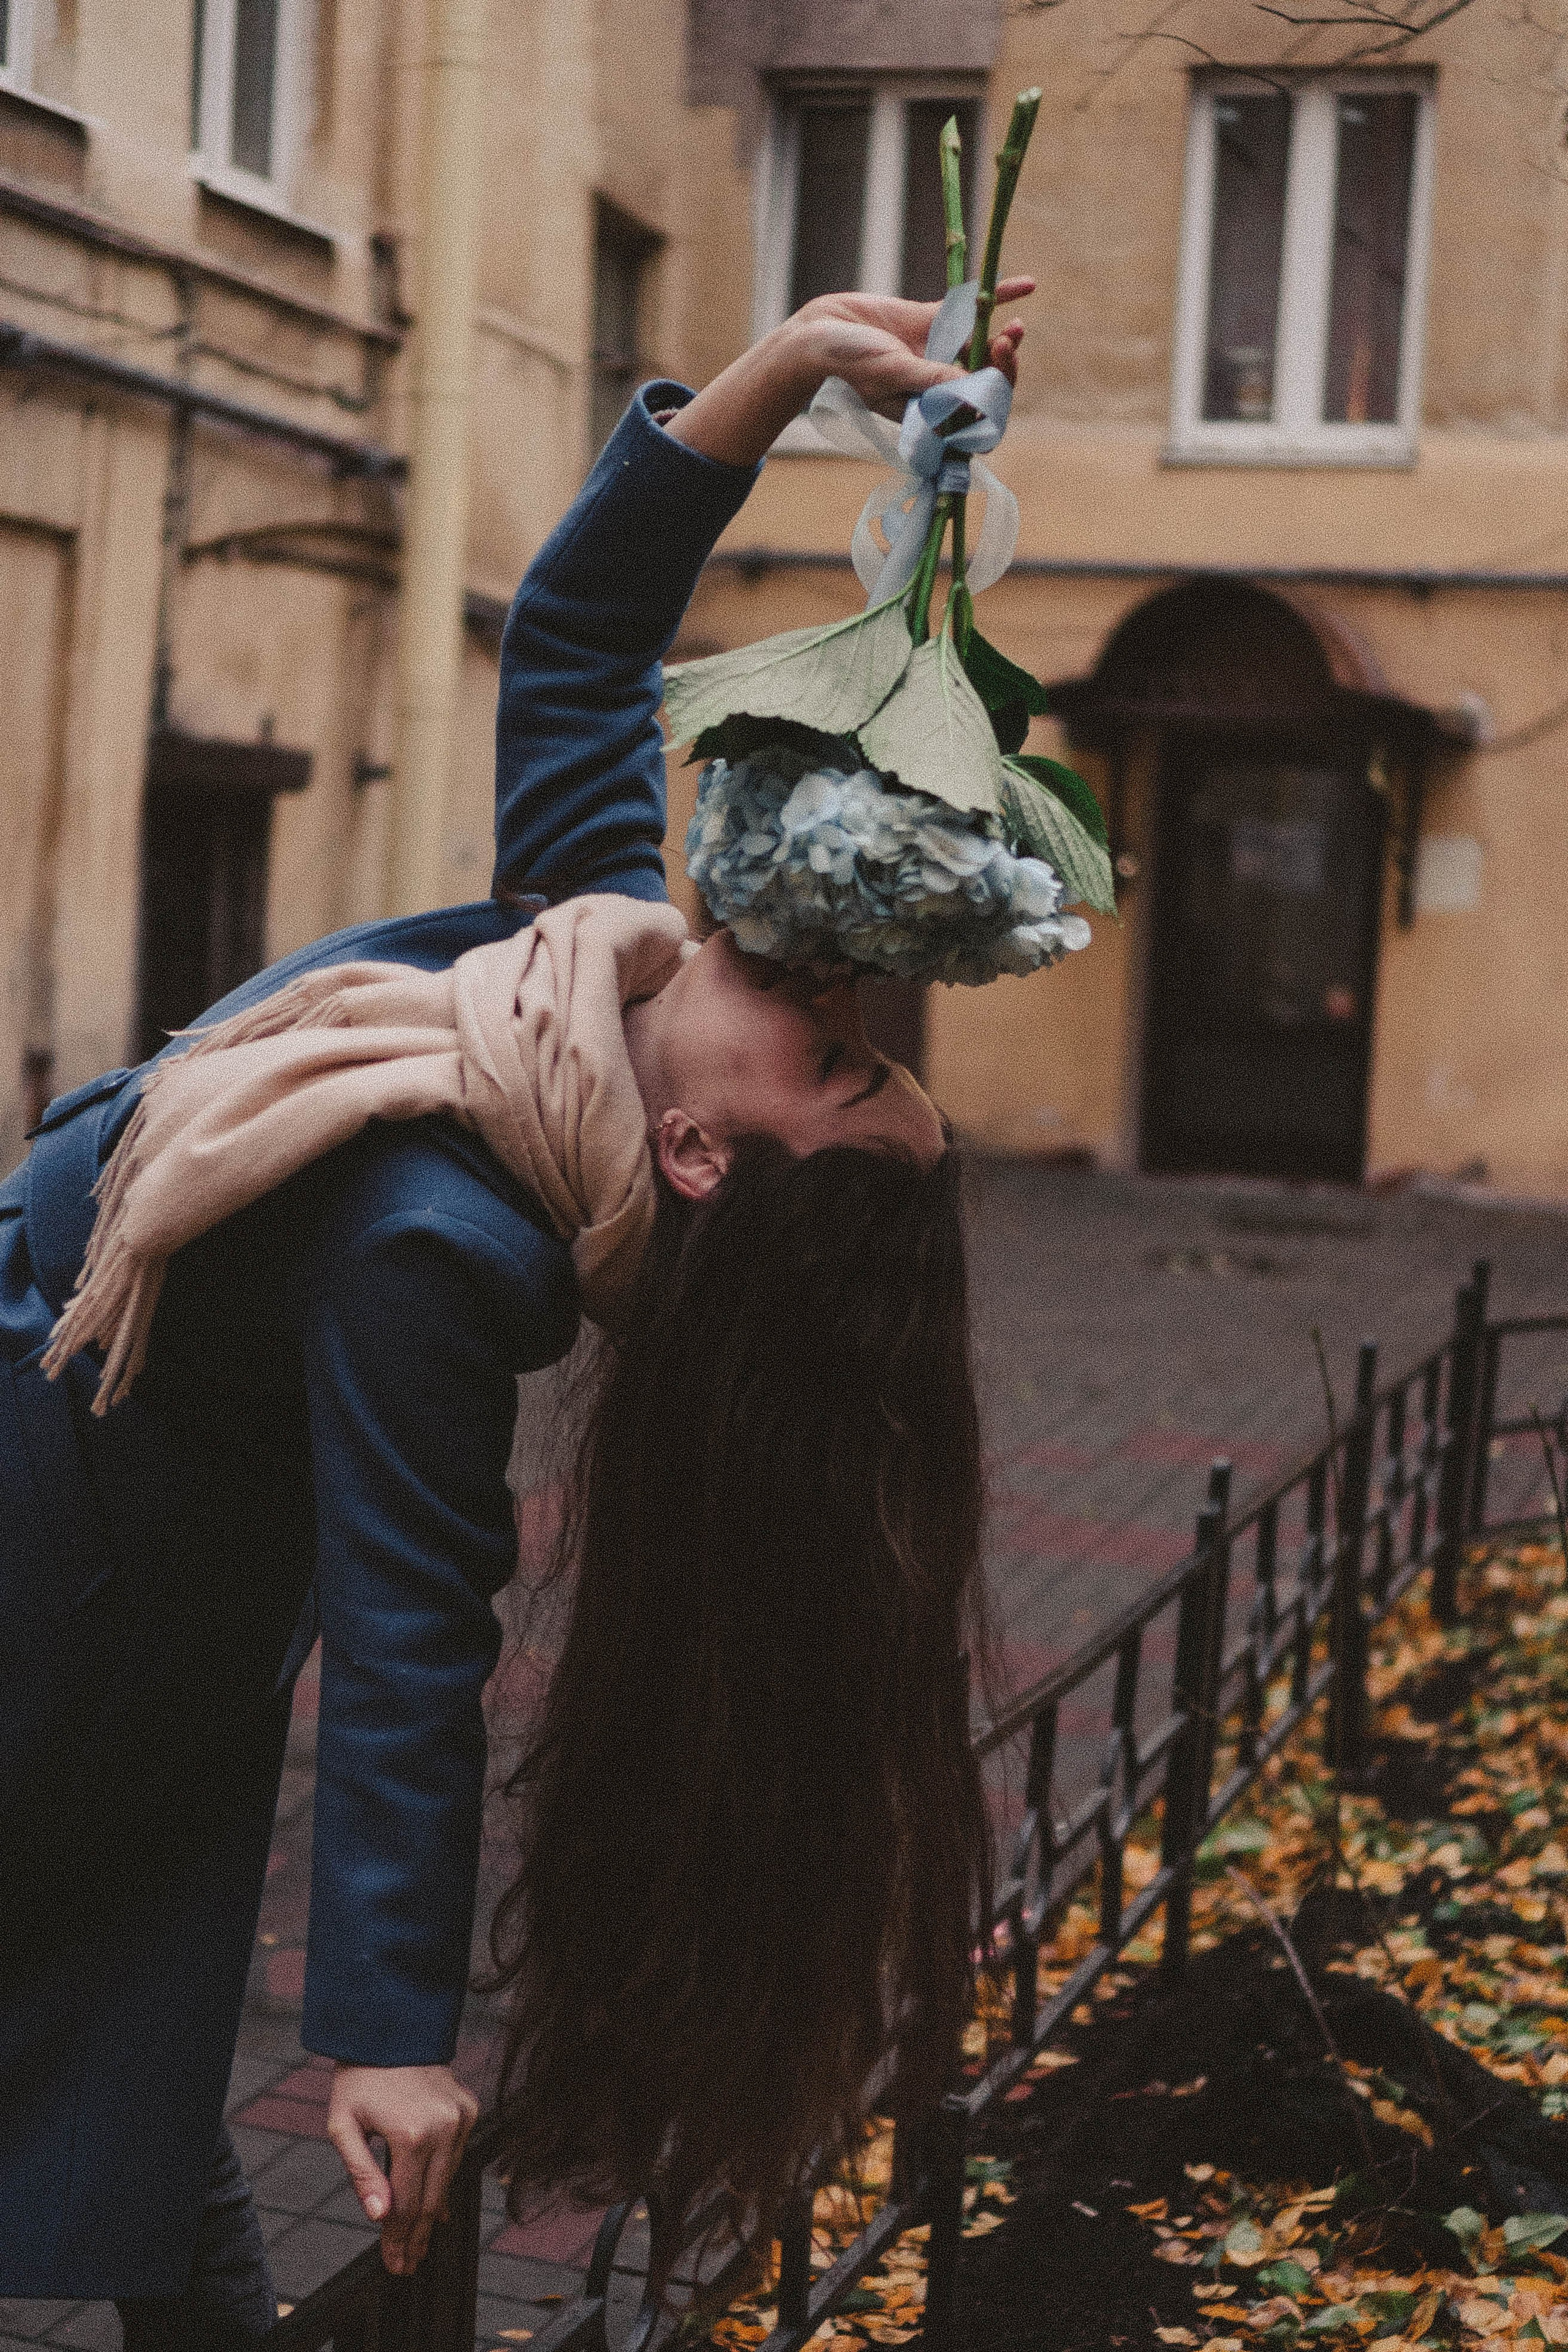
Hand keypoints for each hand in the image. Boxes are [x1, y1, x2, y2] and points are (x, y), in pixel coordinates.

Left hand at [327, 2062, 478, 2275]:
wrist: (391, 2028)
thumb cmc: (360, 2078)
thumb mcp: (344, 2126)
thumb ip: (362, 2174)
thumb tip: (380, 2217)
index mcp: (411, 2135)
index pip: (406, 2204)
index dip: (398, 2239)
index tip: (394, 2266)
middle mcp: (444, 2128)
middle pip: (431, 2200)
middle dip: (416, 2237)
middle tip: (407, 2266)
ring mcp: (460, 2118)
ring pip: (448, 2180)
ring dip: (431, 2214)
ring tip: (418, 2244)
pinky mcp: (468, 2109)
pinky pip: (458, 2156)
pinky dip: (445, 2180)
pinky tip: (435, 2207)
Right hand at [665, 278, 1033, 468]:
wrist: (818, 335)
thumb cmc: (848, 366)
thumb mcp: (891, 374)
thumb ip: (931, 380)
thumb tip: (971, 388)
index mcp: (932, 412)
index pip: (976, 417)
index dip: (995, 402)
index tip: (998, 380)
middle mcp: (940, 386)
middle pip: (986, 380)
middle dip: (1002, 366)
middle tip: (1006, 344)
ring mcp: (938, 353)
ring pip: (983, 346)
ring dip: (1004, 339)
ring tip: (1015, 329)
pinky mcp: (932, 322)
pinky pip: (971, 311)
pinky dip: (998, 297)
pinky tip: (1027, 285)